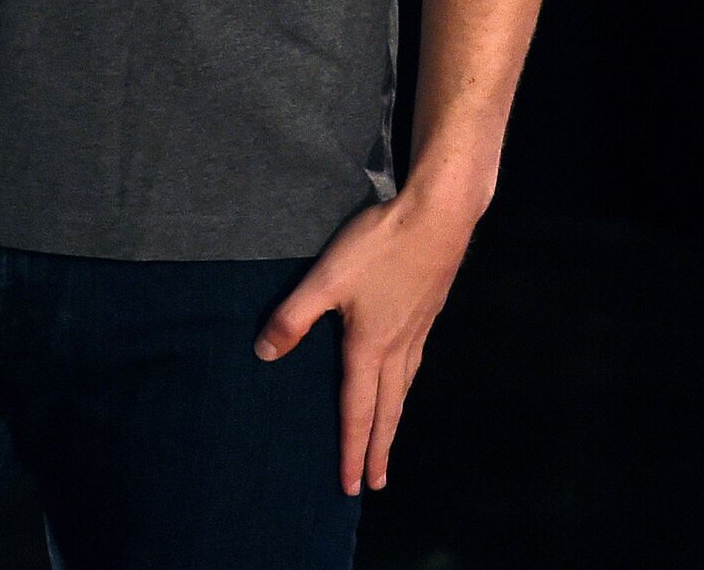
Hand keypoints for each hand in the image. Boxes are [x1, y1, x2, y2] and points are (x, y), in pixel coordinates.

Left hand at [253, 186, 479, 497]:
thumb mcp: (327, 278)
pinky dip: (406, 386)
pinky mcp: (429, 311)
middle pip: (387, 410)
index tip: (350, 487)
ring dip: (395, 419)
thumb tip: (264, 355)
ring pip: (404, 388)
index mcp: (369, 347)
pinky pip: (415, 364)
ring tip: (390, 437)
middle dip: (379, 449)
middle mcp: (397, 348)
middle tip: (377, 483)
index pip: (357, 410)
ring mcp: (418, 331)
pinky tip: (405, 374)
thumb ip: (294, 316)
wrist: (438, 217)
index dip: (351, 449)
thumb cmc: (379, 247)